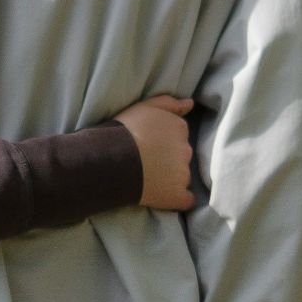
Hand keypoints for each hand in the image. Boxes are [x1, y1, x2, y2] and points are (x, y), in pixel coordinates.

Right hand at [113, 95, 195, 210]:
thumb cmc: (124, 131)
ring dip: (170, 178)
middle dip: (168, 159)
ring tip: (146, 178)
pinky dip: (177, 198)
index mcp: (179, 128)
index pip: (179, 136)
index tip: (147, 145)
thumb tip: (190, 103)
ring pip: (182, 176)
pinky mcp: (178, 195)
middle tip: (145, 161)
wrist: (111, 160)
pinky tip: (161, 195)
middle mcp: (186, 150)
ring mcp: (184, 174)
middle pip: (182, 156)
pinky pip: (185, 199)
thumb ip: (168, 103)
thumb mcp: (144, 107)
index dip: (163, 141)